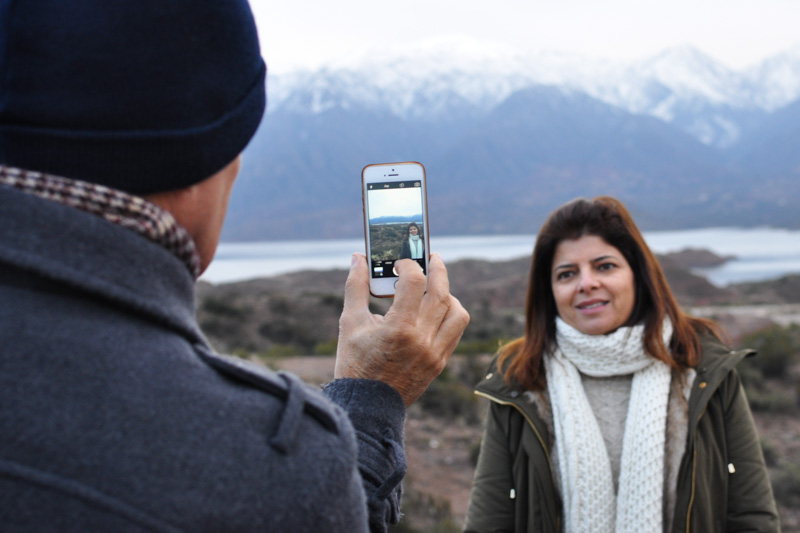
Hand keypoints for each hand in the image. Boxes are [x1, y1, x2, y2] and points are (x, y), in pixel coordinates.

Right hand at [335, 253, 469, 405]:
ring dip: (449, 295)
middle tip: (432, 257)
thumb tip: (359, 258)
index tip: (400, 263)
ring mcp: (435, 353)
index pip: (415, 282)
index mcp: (399, 328)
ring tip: (435, 288)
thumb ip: (356, 287)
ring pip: (458, 313)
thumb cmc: (355, 363)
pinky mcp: (440, 363)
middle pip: (442, 293)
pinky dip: (450, 316)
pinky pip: (455, 332)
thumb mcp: (350, 322)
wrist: (367, 405)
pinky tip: (436, 311)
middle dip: (438, 269)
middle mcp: (422, 339)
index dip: (409, 265)